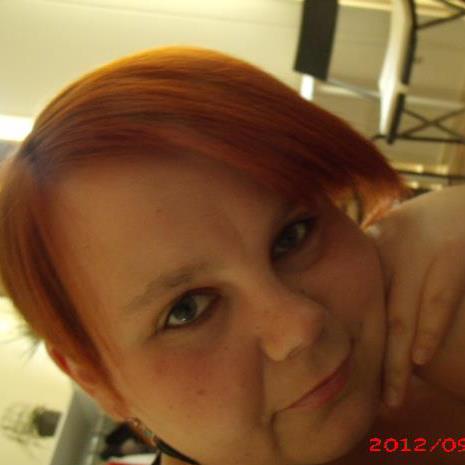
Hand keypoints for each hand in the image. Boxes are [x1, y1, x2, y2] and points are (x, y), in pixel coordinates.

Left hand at [366, 184, 464, 407]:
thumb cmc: (427, 222)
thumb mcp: (393, 234)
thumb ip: (375, 264)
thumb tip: (356, 303)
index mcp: (372, 250)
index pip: (356, 304)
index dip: (352, 341)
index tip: (347, 374)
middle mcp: (387, 253)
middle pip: (375, 316)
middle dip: (374, 360)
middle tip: (371, 399)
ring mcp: (418, 255)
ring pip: (401, 317)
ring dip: (396, 360)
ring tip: (392, 396)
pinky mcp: (450, 255)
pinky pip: (437, 300)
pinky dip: (428, 329)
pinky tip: (417, 359)